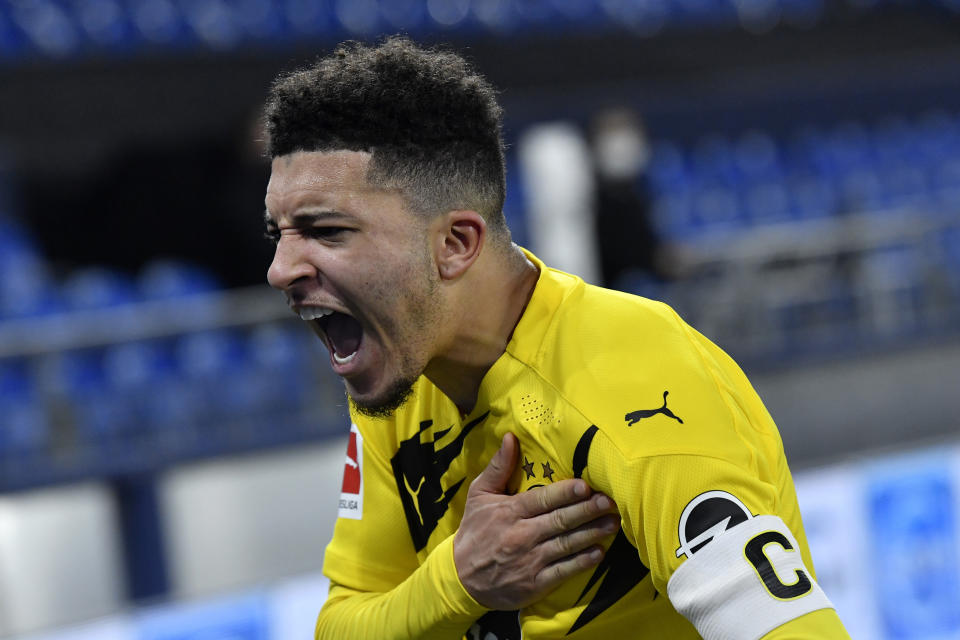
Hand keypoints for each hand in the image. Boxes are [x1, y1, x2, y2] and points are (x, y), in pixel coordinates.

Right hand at [453, 433, 619, 609]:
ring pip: (566, 545)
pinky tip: (598, 553)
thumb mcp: (479, 495)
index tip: (585, 485)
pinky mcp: (535, 584)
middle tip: (609, 502)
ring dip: (592, 534)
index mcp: (509, 511)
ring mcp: (529, 561)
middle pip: (560, 521)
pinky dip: (582, 562)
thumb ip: (498, 467)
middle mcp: (521, 535)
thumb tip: (510, 437)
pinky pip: (563, 571)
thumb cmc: (475, 531)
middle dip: (587, 510)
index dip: (564, 493)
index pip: (542, 499)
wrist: (461, 577)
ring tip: (612, 523)